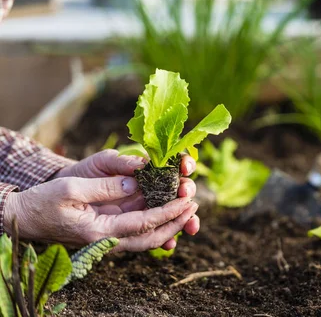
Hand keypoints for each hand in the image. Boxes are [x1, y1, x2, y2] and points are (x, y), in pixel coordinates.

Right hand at [4, 175, 197, 251]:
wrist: (27, 215)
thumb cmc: (45, 201)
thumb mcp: (72, 189)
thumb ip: (105, 187)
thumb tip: (135, 181)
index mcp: (101, 232)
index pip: (144, 225)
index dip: (168, 213)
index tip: (187, 202)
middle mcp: (110, 238)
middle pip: (152, 237)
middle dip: (177, 222)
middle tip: (194, 203)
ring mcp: (111, 234)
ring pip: (148, 234)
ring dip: (170, 221)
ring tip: (188, 203)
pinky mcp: (110, 226)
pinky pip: (139, 226)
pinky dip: (156, 217)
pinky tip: (168, 203)